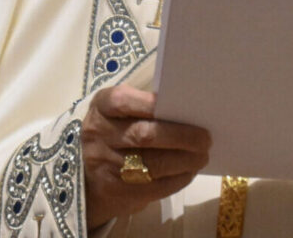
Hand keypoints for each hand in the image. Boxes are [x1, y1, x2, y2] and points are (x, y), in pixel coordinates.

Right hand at [81, 84, 211, 227]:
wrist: (87, 175)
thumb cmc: (114, 133)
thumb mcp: (117, 113)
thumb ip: (143, 106)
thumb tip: (187, 110)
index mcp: (101, 108)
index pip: (124, 102)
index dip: (152, 104)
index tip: (183, 107)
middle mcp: (99, 135)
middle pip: (144, 135)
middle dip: (181, 137)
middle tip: (205, 139)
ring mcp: (106, 165)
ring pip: (153, 164)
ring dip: (185, 161)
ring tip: (202, 156)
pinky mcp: (117, 191)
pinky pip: (155, 186)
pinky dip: (178, 179)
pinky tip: (189, 172)